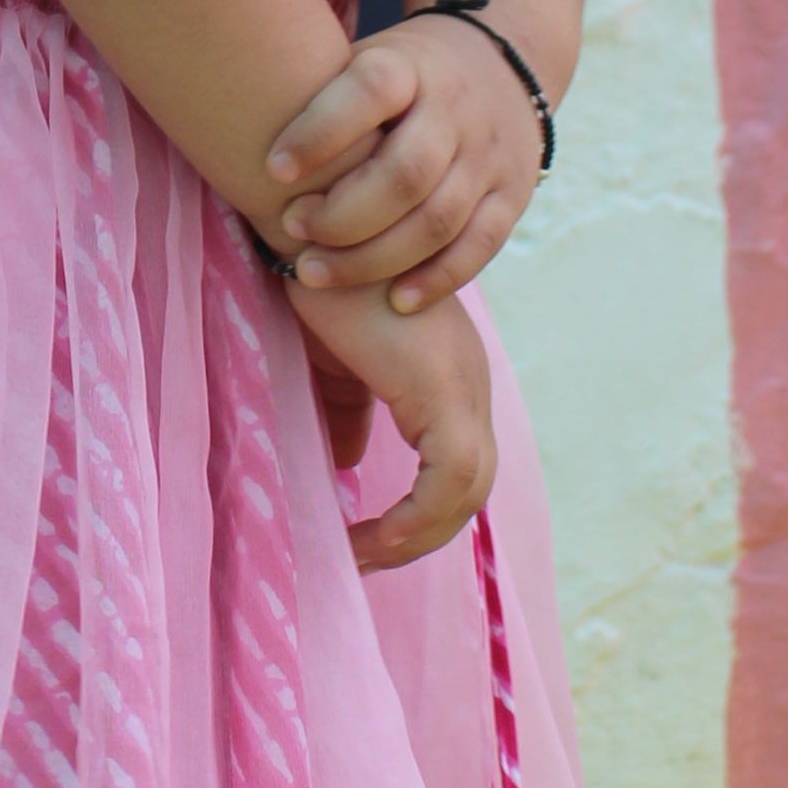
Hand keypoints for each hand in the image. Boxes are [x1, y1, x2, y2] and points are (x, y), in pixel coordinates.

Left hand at [263, 15, 545, 311]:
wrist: (502, 63)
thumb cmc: (398, 77)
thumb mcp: (360, 60)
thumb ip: (316, 97)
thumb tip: (232, 136)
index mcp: (409, 67)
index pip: (369, 93)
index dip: (319, 133)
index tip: (273, 170)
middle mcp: (456, 109)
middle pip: (404, 174)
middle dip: (341, 215)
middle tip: (293, 231)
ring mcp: (489, 154)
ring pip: (437, 220)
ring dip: (373, 258)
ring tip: (314, 274)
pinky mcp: (511, 195)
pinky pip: (478, 246)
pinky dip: (436, 279)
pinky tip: (394, 301)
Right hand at [285, 274, 494, 568]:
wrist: (317, 228)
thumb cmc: (320, 283)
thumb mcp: (332, 363)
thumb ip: (344, 412)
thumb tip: (346, 465)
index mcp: (449, 377)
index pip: (455, 467)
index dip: (418, 514)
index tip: (364, 542)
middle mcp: (469, 383)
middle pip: (469, 489)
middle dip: (420, 536)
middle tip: (361, 560)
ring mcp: (462, 385)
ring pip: (467, 491)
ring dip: (416, 536)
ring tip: (359, 555)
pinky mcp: (441, 390)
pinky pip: (449, 480)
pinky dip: (415, 518)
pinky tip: (370, 535)